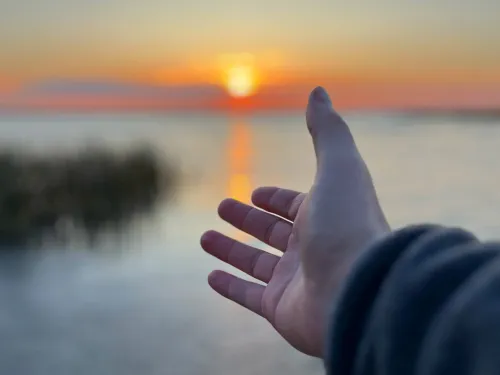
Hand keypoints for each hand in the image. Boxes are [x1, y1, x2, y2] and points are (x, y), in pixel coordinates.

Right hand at [201, 87, 389, 356]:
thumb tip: (319, 91)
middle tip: (221, 207)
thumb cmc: (348, 225)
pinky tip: (210, 276)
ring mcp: (296, 281)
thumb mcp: (338, 166)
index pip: (295, 205)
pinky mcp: (282, 310)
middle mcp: (312, 249)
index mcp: (325, 217)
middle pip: (272, 232)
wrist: (359, 292)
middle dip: (247, 219)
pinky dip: (229, 287)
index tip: (254, 193)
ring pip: (255, 263)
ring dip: (229, 250)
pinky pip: (249, 296)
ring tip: (204, 238)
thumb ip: (327, 130)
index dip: (275, 198)